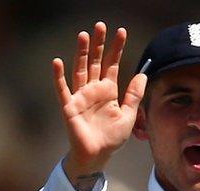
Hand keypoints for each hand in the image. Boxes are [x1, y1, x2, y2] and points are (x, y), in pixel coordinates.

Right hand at [55, 23, 147, 182]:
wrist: (96, 156)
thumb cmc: (111, 138)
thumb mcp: (129, 115)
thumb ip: (134, 95)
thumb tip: (142, 75)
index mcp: (108, 91)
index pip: (112, 64)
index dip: (116, 48)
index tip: (121, 32)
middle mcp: (93, 90)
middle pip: (95, 62)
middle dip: (98, 44)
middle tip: (100, 26)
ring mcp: (80, 97)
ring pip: (80, 70)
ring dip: (81, 53)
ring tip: (83, 35)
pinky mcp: (69, 107)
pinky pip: (63, 90)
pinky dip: (59, 77)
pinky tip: (57, 62)